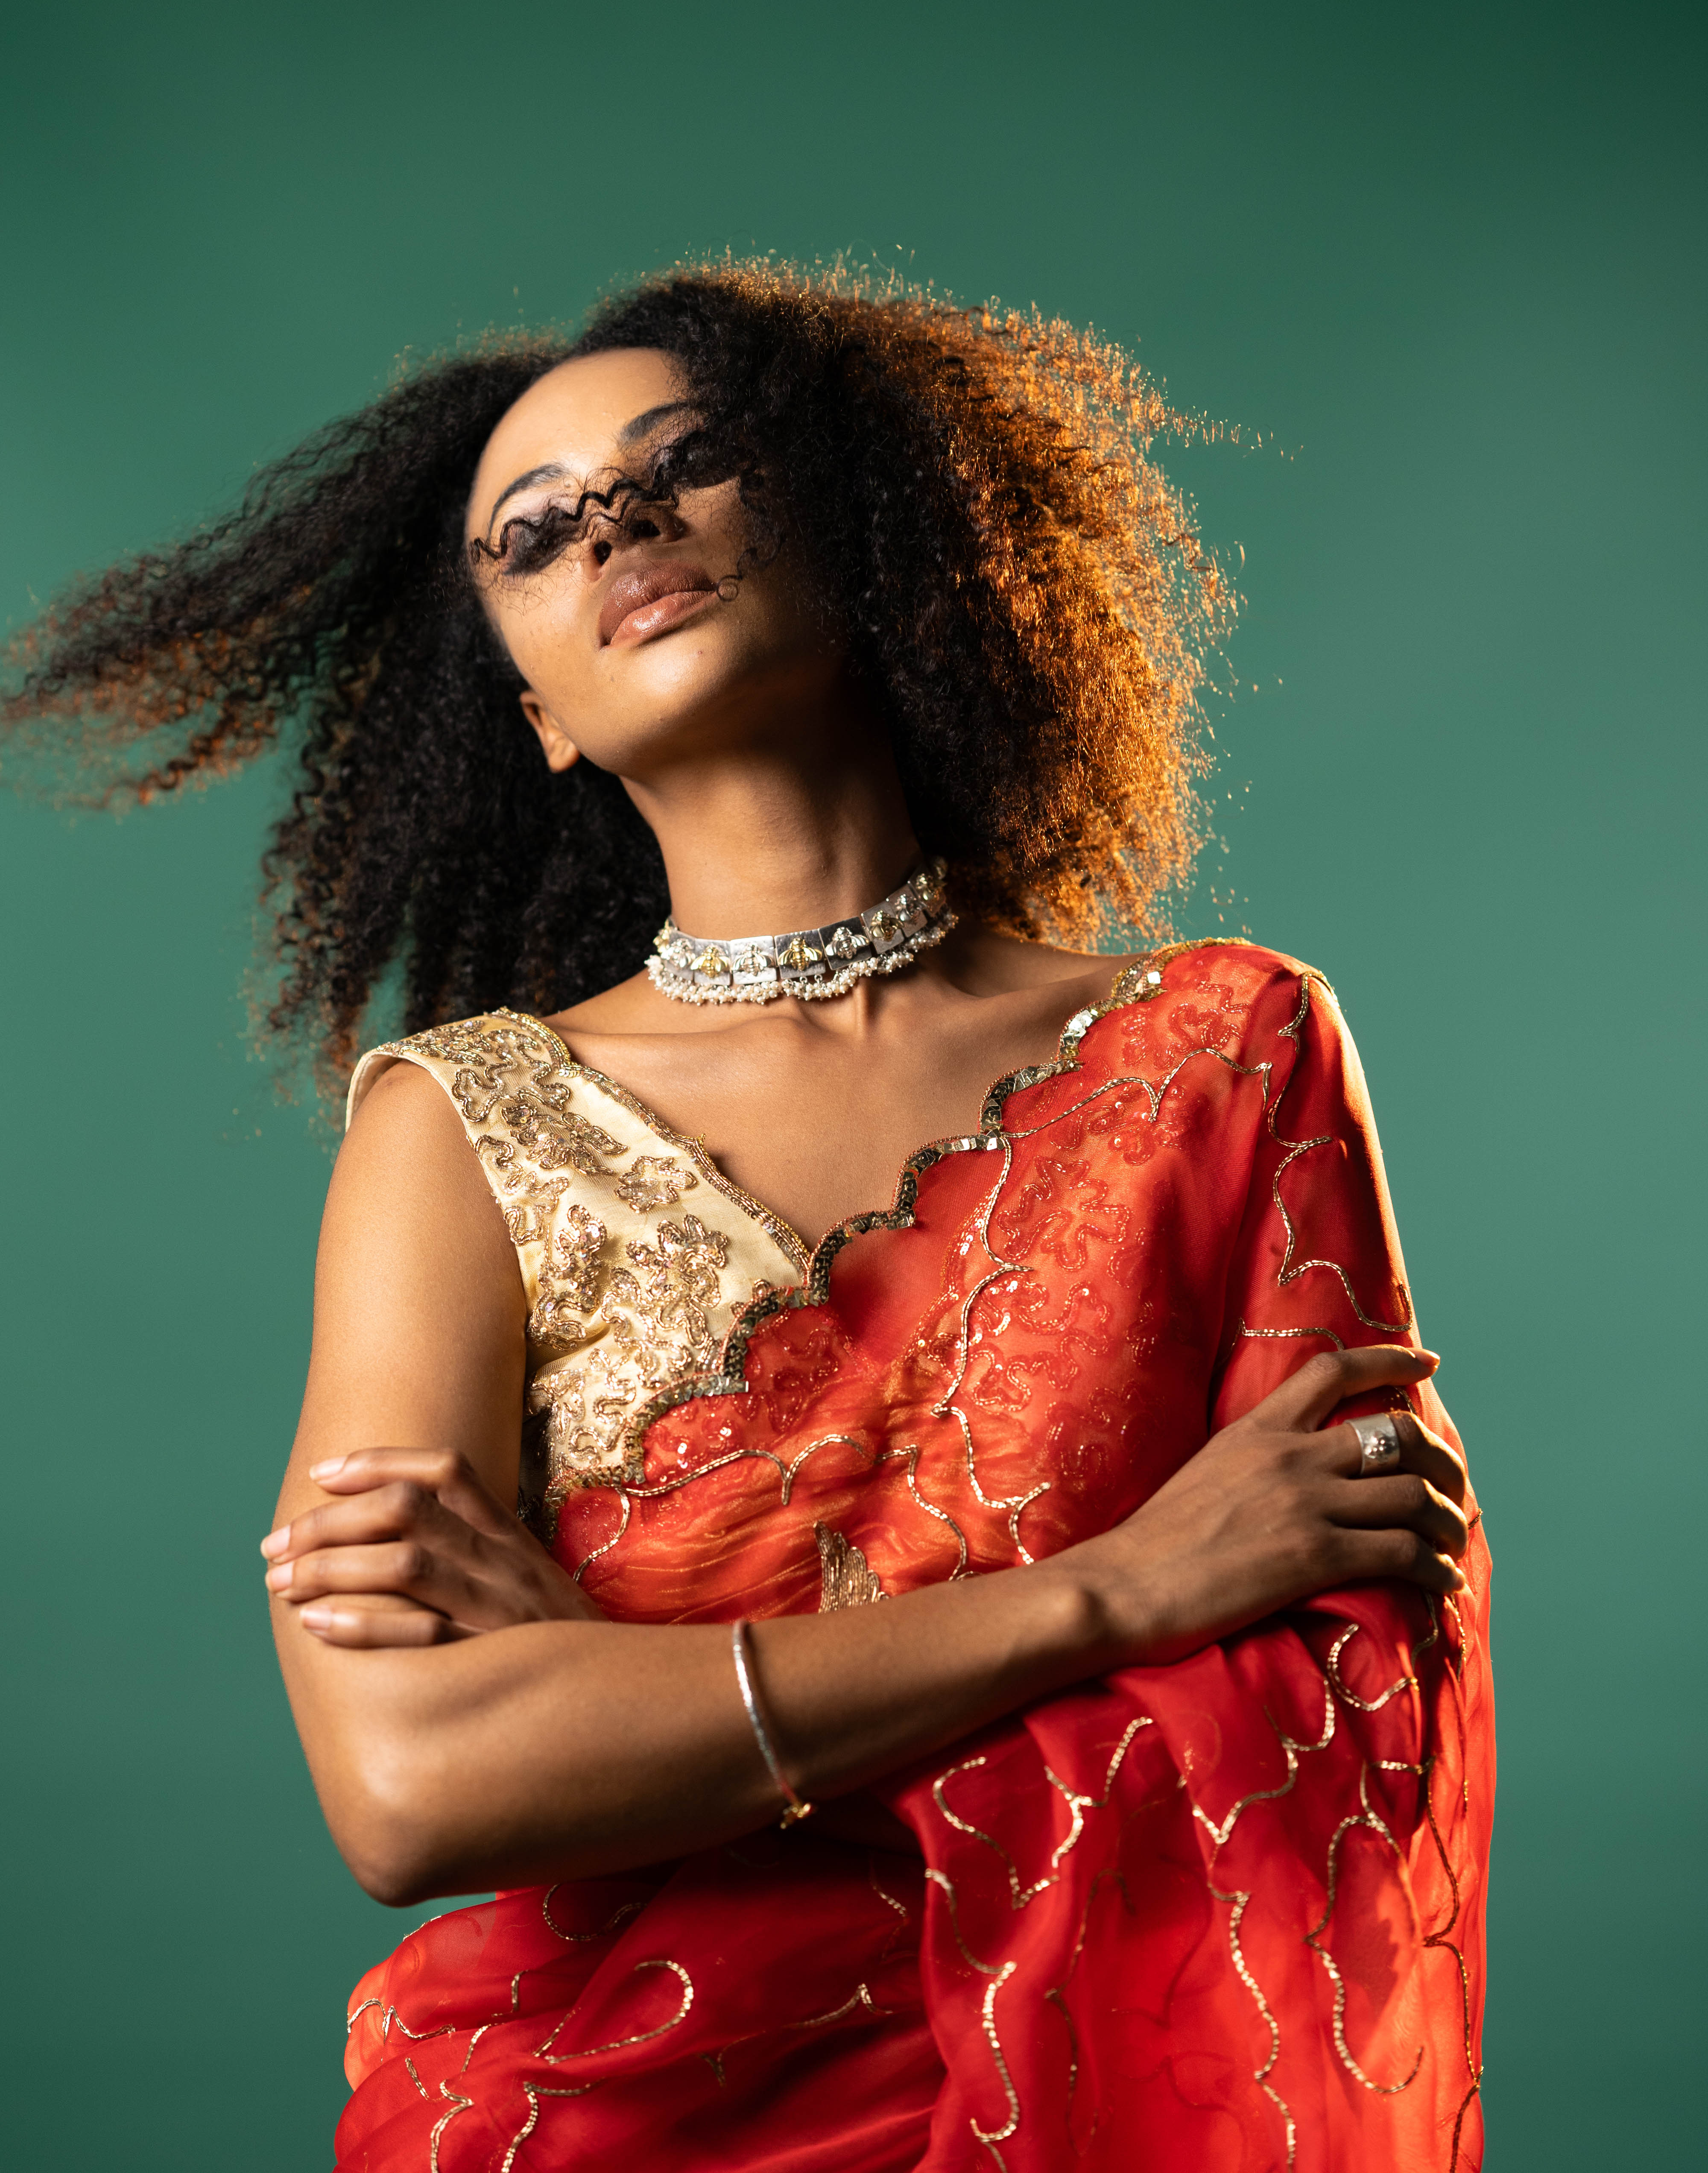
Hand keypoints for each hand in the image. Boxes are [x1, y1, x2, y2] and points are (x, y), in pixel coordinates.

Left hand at [261, 1448, 600, 1645]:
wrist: (631, 1696)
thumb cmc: (562, 1644)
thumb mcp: (529, 1583)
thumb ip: (479, 1555)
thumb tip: (401, 1539)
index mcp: (510, 1536)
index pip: (446, 1469)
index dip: (379, 1462)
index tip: (322, 1475)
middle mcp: (503, 1560)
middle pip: (407, 1511)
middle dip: (329, 1521)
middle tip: (276, 1545)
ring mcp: (500, 1607)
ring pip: (406, 1562)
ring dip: (332, 1565)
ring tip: (282, 1581)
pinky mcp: (494, 1657)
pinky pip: (420, 1633)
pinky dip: (363, 1624)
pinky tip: (316, 1624)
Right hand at [1075, 1345, 1468, 1667]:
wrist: (1121, 1588)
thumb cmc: (1154, 1544)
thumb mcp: (1206, 1473)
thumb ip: (1256, 1461)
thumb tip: (1299, 1470)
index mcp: (1257, 1428)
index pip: (1334, 1371)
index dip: (1390, 1361)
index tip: (1427, 1366)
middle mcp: (1288, 1456)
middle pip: (1397, 1434)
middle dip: (1442, 1461)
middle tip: (1453, 1488)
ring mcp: (1303, 1504)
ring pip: (1412, 1495)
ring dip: (1447, 1520)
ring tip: (1452, 1542)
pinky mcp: (1313, 1557)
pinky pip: (1401, 1552)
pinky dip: (1434, 1567)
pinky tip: (1440, 1581)